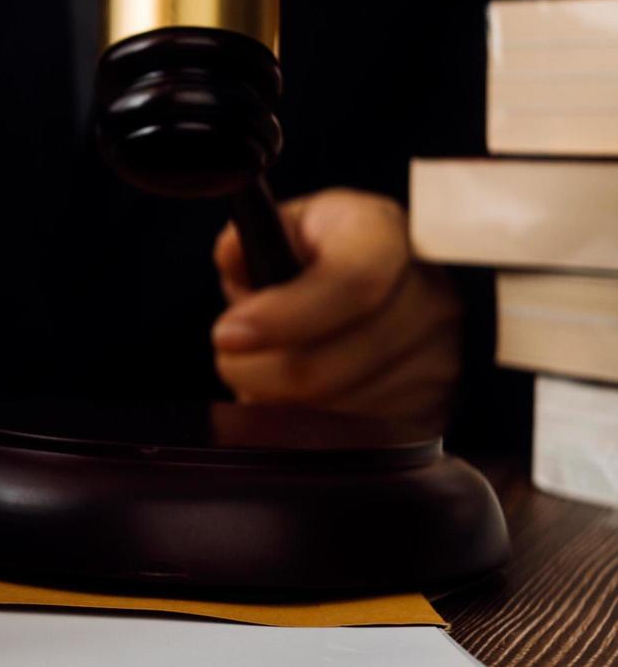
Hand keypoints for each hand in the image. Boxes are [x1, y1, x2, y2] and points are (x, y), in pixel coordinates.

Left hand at [212, 188, 462, 432]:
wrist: (380, 289)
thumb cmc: (320, 256)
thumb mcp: (285, 229)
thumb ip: (252, 239)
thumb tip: (234, 253)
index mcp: (386, 237)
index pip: (351, 284)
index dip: (283, 318)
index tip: (227, 334)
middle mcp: (429, 297)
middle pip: (329, 364)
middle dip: (256, 371)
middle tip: (232, 356)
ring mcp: (440, 358)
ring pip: (333, 411)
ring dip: (278, 402)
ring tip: (268, 372)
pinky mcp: (434, 408)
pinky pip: (356, 439)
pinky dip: (310, 428)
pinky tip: (300, 397)